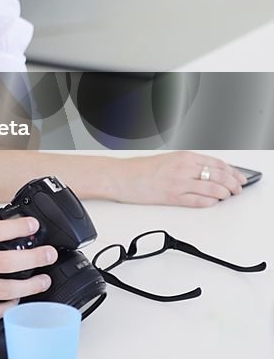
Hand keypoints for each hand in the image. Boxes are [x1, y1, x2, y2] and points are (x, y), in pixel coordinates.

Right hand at [116, 152, 246, 206]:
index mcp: (182, 157)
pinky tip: (212, 202)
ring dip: (225, 194)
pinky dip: (210, 202)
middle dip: (233, 183)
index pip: (216, 163)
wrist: (119, 177)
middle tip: (238, 188)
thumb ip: (187, 165)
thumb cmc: (139, 169)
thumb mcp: (166, 159)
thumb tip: (207, 173)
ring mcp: (178, 183)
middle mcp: (183, 168)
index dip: (232, 171)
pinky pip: (198, 201)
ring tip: (227, 196)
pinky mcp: (172, 197)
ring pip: (213, 188)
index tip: (238, 176)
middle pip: (218, 175)